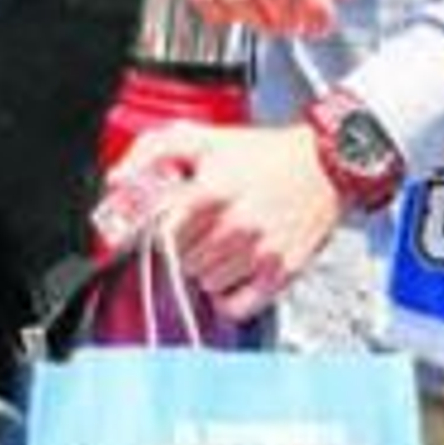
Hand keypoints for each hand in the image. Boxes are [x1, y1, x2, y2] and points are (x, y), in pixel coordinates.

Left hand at [108, 119, 342, 320]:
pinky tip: (235, 272)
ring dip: (207, 268)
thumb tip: (117, 181)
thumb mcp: (202, 137)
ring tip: (224, 242)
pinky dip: (229, 297)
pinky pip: (236, 306)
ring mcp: (260, 252)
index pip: (158, 233)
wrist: (326, 164)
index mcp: (211, 191)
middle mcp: (235, 225)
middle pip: (180, 261)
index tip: (160, 227)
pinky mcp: (281, 272)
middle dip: (185, 245)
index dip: (154, 231)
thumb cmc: (264, 154)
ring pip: (204, 284)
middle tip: (202, 227)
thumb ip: (150, 152)